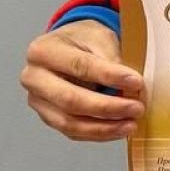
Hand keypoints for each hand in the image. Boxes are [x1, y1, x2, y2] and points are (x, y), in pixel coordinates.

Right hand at [20, 20, 144, 140]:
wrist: (72, 46)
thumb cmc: (84, 40)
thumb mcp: (99, 37)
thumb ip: (111, 59)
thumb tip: (129, 87)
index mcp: (43, 51)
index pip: (79, 66)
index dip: (109, 76)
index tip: (136, 82)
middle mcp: (34, 78)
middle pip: (70, 100)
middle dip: (106, 107)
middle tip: (135, 108)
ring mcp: (38, 101)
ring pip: (69, 122)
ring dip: (103, 127)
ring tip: (130, 124)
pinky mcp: (48, 117)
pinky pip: (73, 132)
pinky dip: (98, 133)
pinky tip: (118, 129)